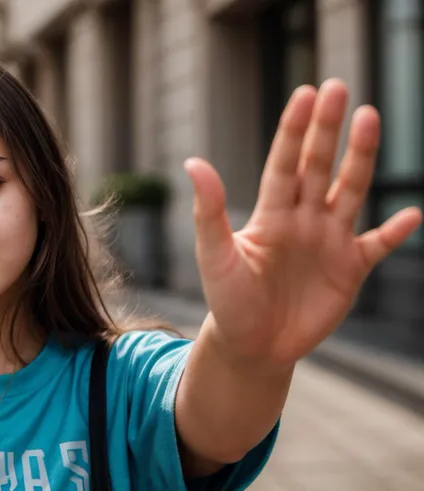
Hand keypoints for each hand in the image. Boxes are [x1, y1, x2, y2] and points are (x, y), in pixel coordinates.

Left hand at [186, 79, 422, 365]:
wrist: (252, 345)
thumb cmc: (228, 301)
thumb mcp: (215, 255)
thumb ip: (209, 212)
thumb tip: (193, 162)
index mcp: (270, 214)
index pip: (284, 163)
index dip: (294, 130)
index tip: (306, 93)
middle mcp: (302, 219)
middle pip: (318, 166)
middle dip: (327, 129)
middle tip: (338, 87)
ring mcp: (328, 242)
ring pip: (350, 192)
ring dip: (361, 158)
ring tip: (370, 118)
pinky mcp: (349, 270)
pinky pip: (377, 244)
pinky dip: (394, 232)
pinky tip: (414, 214)